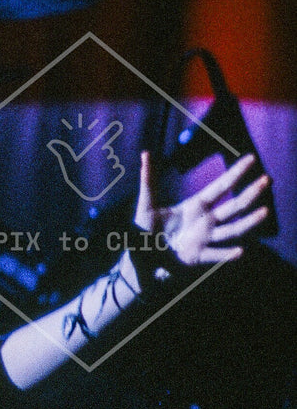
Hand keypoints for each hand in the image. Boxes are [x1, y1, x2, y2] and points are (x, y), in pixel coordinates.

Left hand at [134, 150, 270, 267]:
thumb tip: (145, 153)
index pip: (221, 186)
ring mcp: (204, 238)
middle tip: (267, 180)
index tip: (251, 159)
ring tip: (264, 211)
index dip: (235, 172)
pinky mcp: (197, 255)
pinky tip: (240, 251)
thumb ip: (148, 179)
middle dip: (250, 193)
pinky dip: (227, 254)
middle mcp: (205, 220)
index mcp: (195, 206)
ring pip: (232, 230)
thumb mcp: (146, 202)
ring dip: (248, 222)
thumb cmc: (145, 227)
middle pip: (233, 206)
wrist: (141, 253)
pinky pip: (215, 254)